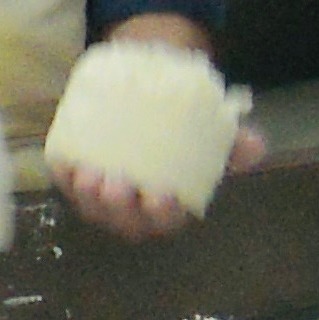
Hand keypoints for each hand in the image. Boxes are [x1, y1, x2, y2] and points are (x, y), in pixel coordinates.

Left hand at [53, 123, 267, 241]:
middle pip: (122, 220)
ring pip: (91, 206)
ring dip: (87, 196)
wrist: (149, 99)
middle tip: (117, 183)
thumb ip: (232, 142)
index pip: (164, 220)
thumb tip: (256, 145)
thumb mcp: (211, 135)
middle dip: (117, 208)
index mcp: (165, 206)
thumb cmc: (182, 130)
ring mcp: (100, 194)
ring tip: (90, 174)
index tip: (161, 194)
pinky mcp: (76, 174)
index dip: (160, 213)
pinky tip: (63, 161)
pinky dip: (62, 175)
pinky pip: (64, 181)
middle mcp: (131, 208)